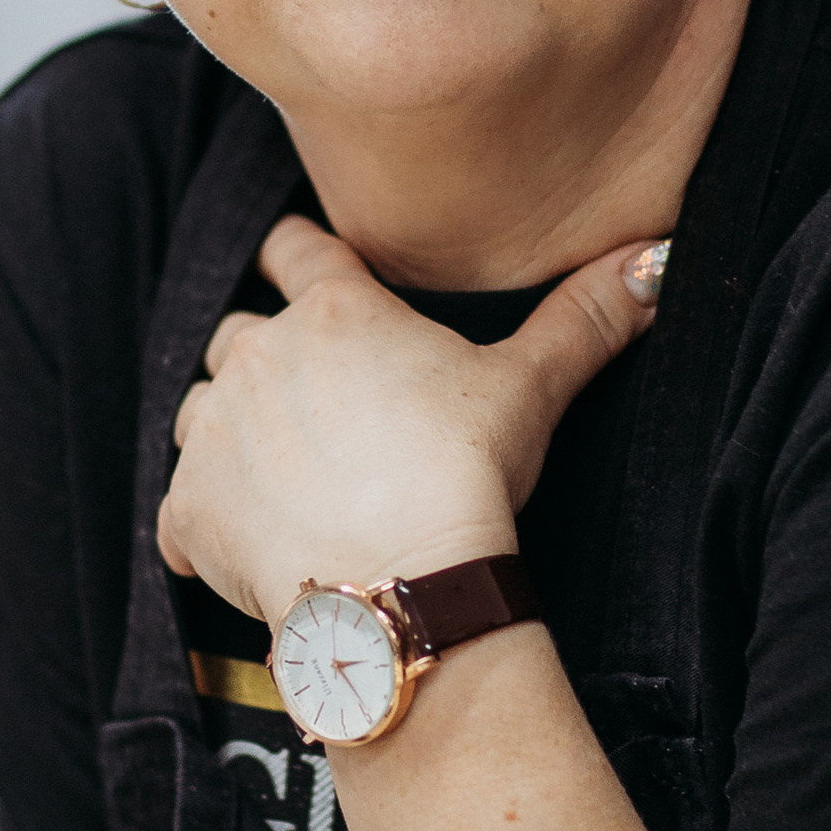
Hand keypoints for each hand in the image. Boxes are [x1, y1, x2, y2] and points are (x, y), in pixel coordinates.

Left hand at [157, 216, 661, 617]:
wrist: (404, 583)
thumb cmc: (465, 475)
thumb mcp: (532, 387)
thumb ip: (585, 318)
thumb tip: (655, 259)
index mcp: (334, 310)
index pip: (293, 247)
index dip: (298, 257)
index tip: (303, 269)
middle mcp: (259, 355)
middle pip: (238, 334)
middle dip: (265, 365)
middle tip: (315, 414)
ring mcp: (213, 432)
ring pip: (197, 413)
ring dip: (228, 438)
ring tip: (280, 481)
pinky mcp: (186, 508)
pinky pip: (175, 511)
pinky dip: (200, 527)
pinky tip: (242, 551)